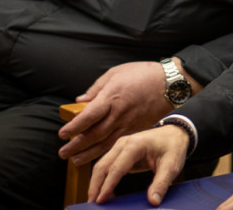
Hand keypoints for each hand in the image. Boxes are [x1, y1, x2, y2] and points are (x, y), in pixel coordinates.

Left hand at [58, 60, 174, 163]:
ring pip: (105, 143)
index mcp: (112, 97)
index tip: (62, 133)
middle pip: (94, 134)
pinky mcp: (137, 129)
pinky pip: (118, 142)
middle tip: (63, 153)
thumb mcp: (116, 73)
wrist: (170, 83)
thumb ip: (96, 88)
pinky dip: (106, 151)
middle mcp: (119, 114)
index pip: (88, 117)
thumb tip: (80, 100)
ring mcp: (129, 124)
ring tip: (75, 161)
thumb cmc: (143, 74)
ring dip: (88, 153)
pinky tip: (97, 155)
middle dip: (76, 145)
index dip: (74, 127)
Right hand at [88, 124, 188, 205]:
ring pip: (101, 165)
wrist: (176, 133)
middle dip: (95, 186)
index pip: (116, 167)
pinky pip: (107, 165)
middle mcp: (123, 143)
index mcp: (135, 145)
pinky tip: (104, 192)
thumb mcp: (172, 165)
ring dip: (96, 183)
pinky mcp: (120, 152)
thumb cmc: (173, 146)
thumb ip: (161, 183)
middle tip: (92, 204)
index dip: (107, 185)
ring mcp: (120, 146)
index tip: (101, 200)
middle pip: (102, 165)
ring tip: (95, 200)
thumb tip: (153, 200)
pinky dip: (102, 179)